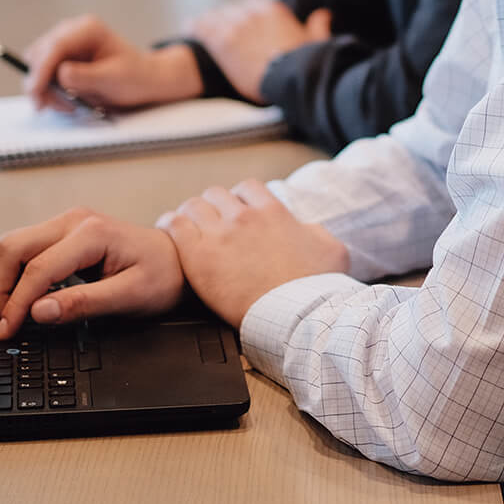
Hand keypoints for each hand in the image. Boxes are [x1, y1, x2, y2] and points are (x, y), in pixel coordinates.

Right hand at [0, 207, 183, 338]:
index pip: (38, 269)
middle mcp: (75, 220)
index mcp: (93, 233)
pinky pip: (27, 249)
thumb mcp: (130, 296)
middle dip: (0, 287)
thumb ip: (83, 303)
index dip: (17, 304)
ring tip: (11, 314)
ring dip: (4, 279)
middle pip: (13, 247)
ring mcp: (67, 223)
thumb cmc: (164, 276)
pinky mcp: (65, 233)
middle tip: (4, 324)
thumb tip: (38, 312)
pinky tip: (24, 299)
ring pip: (14, 245)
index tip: (8, 332)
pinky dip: (16, 274)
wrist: (180, 259)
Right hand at [20, 13, 201, 111]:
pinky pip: (43, 74)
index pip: (55, 47)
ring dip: (46, 89)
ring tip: (69, 105)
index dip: (41, 70)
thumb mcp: (113, 79)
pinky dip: (49, 90)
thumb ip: (86, 77)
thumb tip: (60, 74)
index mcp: (87, 30)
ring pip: (37, 66)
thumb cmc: (135, 77)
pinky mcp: (61, 58)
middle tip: (54, 106)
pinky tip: (67, 101)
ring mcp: (64, 44)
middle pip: (39, 55)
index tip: (36, 92)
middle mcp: (72, 31)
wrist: (145, 80)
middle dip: (42, 83)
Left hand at [156, 180, 348, 325]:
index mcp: (273, 212)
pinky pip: (174, 225)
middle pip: (216, 194)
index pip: (247, 188)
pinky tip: (171, 233)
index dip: (240, 199)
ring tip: (188, 229)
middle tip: (212, 225)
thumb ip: (315, 232)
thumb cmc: (316, 288)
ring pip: (193, 206)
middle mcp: (244, 217)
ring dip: (191, 215)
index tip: (237, 212)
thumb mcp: (332, 249)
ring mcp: (219, 235)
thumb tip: (307, 230)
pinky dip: (171, 225)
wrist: (296, 315)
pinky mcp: (198, 257)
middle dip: (214, 207)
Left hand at [184, 0, 332, 102]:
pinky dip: (194, 27)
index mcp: (273, 9)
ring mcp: (236, 25)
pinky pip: (201, 27)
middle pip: (232, 10)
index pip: (252, 5)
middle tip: (220, 31)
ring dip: (209, 23)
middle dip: (226, 20)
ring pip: (215, 17)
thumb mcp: (316, 42)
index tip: (242, 24)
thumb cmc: (305, 62)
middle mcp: (253, 12)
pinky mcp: (222, 41)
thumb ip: (318, 26)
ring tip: (198, 28)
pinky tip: (188, 28)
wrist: (291, 77)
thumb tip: (324, 14)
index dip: (245, 16)